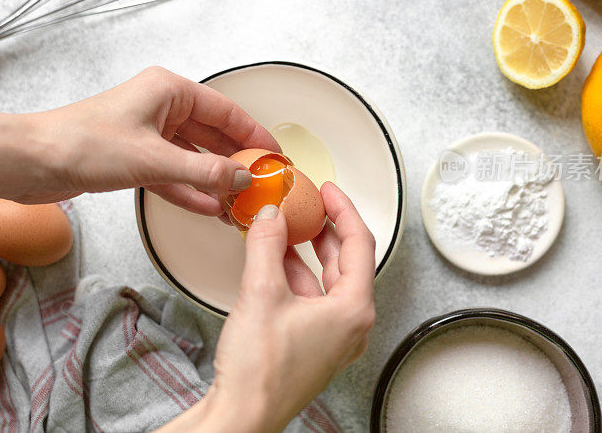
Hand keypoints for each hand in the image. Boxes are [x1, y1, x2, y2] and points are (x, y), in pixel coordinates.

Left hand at [25, 66, 279, 209]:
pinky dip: (190, 189)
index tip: (275, 155)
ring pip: (193, 156)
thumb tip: (243, 177)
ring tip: (240, 201)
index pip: (225, 111)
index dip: (253, 134)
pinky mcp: (133, 158)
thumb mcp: (154, 160)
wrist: (32, 162)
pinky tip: (209, 207)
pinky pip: (172, 174)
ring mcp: (146, 133)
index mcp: (168, 90)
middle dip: (235, 159)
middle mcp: (160, 107)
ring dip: (214, 179)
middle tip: (261, 182)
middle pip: (211, 134)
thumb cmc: (83, 143)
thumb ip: (204, 171)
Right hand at [158, 182, 375, 431]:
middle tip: (310, 206)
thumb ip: (268, 244)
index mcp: (353, 309)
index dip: (344, 210)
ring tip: (288, 228)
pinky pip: (312, 300)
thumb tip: (272, 216)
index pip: (359, 243)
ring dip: (308, 253)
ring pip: (327, 282)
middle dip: (326, 230)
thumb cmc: (260, 370)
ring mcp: (333, 338)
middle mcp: (350, 325)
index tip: (329, 191)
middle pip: (346, 262)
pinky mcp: (313, 346)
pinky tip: (275, 262)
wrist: (242, 415)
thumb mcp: (262, 292)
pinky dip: (297, 277)